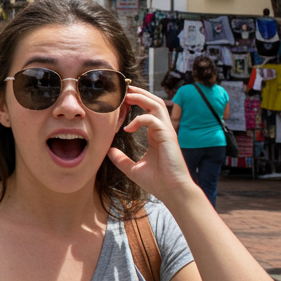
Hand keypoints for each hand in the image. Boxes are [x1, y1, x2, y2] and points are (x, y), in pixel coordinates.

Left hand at [105, 87, 196, 202]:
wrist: (173, 191)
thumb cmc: (157, 181)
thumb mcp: (133, 168)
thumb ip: (121, 159)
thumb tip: (108, 151)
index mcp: (156, 134)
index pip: (147, 110)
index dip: (135, 102)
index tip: (120, 99)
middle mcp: (162, 130)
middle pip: (153, 102)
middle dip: (139, 92)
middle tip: (123, 88)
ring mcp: (167, 132)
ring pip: (156, 105)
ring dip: (141, 98)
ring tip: (126, 96)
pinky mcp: (167, 136)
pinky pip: (153, 119)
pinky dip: (139, 119)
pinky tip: (128, 128)